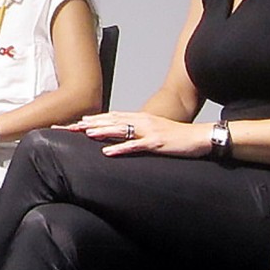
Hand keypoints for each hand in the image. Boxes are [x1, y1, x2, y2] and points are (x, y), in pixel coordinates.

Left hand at [64, 111, 212, 157]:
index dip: (92, 119)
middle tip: (70, 127)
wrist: (199, 137)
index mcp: (138, 118)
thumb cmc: (176, 136)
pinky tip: (108, 152)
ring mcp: (148, 131)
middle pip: (110, 120)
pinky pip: (135, 146)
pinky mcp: (156, 143)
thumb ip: (136, 131)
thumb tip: (119, 136)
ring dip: (101, 131)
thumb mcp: (153, 130)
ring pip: (120, 129)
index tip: (75, 122)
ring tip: (85, 133)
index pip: (110, 117)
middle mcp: (140, 121)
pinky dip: (120, 148)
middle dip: (89, 123)